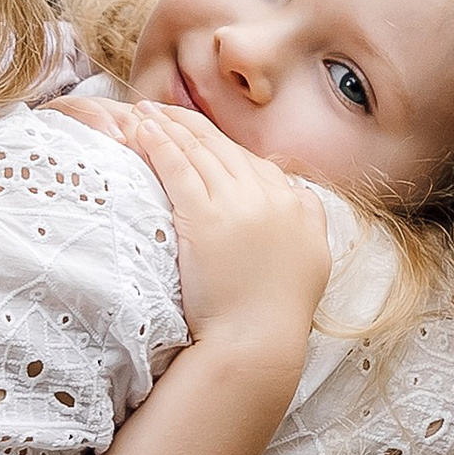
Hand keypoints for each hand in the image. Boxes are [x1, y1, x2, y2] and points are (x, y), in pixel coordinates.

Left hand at [94, 101, 331, 359]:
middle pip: (224, 149)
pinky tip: (142, 130)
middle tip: (160, 110)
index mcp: (297, 206)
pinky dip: (160, 144)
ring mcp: (239, 205)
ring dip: (168, 126)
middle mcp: (272, 197)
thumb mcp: (311, 262)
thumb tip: (299, 197)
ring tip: (143, 112)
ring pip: (200, 152)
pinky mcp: (205, 217)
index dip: (220, 146)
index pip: (254, 164)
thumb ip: (307, 222)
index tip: (198, 137)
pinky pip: (179, 168)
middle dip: (188, 125)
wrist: (257, 344)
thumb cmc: (276, 317)